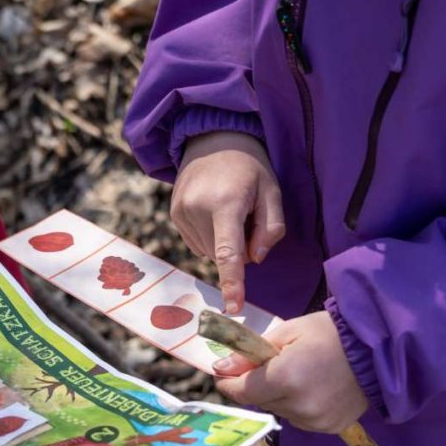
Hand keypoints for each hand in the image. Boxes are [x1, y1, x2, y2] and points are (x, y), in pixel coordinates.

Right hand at [173, 131, 284, 313]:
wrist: (212, 137)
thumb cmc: (249, 165)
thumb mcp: (272, 190)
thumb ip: (270, 228)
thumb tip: (254, 260)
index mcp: (225, 204)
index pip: (228, 253)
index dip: (232, 283)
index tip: (233, 308)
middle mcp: (197, 210)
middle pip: (222, 254)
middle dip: (239, 247)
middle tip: (246, 215)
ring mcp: (180, 212)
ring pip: (208, 251)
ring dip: (223, 242)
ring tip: (228, 209)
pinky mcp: (173, 214)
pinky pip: (196, 242)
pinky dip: (209, 236)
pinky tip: (214, 211)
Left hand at [213, 312, 368, 433]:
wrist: (378, 349)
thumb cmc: (330, 332)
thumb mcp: (287, 332)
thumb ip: (252, 353)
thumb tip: (222, 368)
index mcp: (285, 378)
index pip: (241, 392)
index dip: (228, 383)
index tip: (224, 374)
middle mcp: (299, 405)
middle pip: (260, 401)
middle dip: (257, 385)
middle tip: (269, 365)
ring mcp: (316, 421)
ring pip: (279, 411)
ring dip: (279, 396)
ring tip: (298, 374)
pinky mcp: (330, 428)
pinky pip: (300, 419)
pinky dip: (298, 405)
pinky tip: (313, 387)